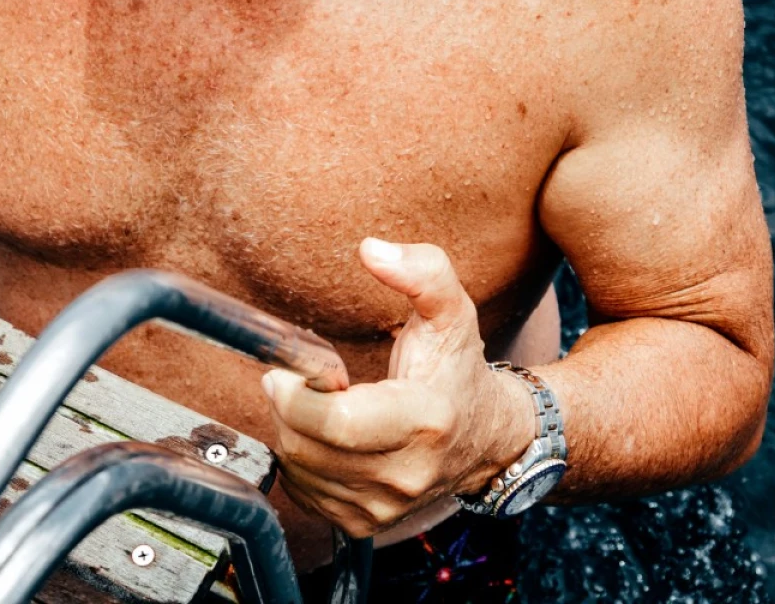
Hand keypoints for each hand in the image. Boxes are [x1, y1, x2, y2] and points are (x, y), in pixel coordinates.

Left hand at [262, 239, 536, 537]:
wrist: (486, 437)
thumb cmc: (459, 368)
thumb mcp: (451, 308)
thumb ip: (420, 270)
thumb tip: (371, 250)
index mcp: (426, 419)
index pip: (337, 423)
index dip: (297, 395)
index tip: (288, 370)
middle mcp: (407, 472)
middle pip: (308, 447)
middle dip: (287, 408)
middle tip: (297, 380)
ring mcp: (387, 505)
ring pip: (300, 471)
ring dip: (292, 432)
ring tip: (317, 406)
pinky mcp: (366, 523)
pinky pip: (304, 494)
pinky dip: (301, 461)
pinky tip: (323, 436)